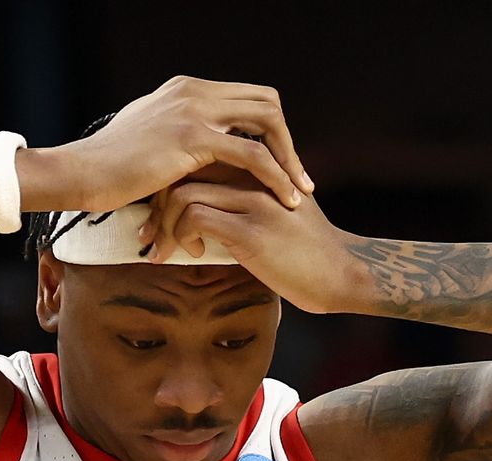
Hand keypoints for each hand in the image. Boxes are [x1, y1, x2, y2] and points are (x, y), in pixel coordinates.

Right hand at [50, 76, 312, 213]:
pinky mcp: (192, 137)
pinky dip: (276, 176)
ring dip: (290, 158)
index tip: (281, 162)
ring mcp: (193, 110)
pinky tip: (286, 198)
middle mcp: (193, 91)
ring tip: (300, 191)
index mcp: (187, 89)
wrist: (81, 173)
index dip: (270, 129)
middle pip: (266, 102)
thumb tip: (197, 148)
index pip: (247, 96)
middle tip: (297, 175)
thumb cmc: (110, 167)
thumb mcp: (149, 139)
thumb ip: (177, 134)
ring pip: (266, 122)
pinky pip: (252, 155)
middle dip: (287, 139)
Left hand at [144, 176, 367, 315]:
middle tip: (147, 231)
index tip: (157, 209)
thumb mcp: (282, 210)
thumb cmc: (310, 251)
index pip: (199, 155)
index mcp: (259, 167)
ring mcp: (253, 201)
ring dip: (163, 224)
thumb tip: (211, 203)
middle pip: (184, 167)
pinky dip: (181, 237)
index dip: (170, 180)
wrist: (344, 274)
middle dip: (155, 200)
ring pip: (183, 192)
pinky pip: (196, 218)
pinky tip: (194, 253)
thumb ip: (252, 196)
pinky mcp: (251, 231)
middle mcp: (255, 176)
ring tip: (164, 249)